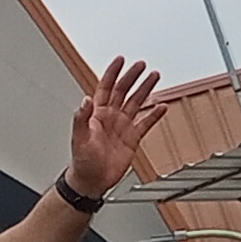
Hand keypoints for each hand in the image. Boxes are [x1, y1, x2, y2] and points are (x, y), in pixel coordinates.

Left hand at [65, 58, 174, 202]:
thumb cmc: (82, 162)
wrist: (91, 181)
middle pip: (123, 91)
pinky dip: (154, 115)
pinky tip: (161, 107)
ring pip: (136, 103)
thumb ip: (81, 118)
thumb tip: (85, 100)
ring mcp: (122, 127)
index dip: (112, 73)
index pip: (105, 87)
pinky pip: (145, 123)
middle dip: (132, 77)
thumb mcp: (79, 138)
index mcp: (96, 114)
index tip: (120, 60)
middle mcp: (110, 117)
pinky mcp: (132, 139)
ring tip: (154, 77)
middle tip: (142, 65)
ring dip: (145, 90)